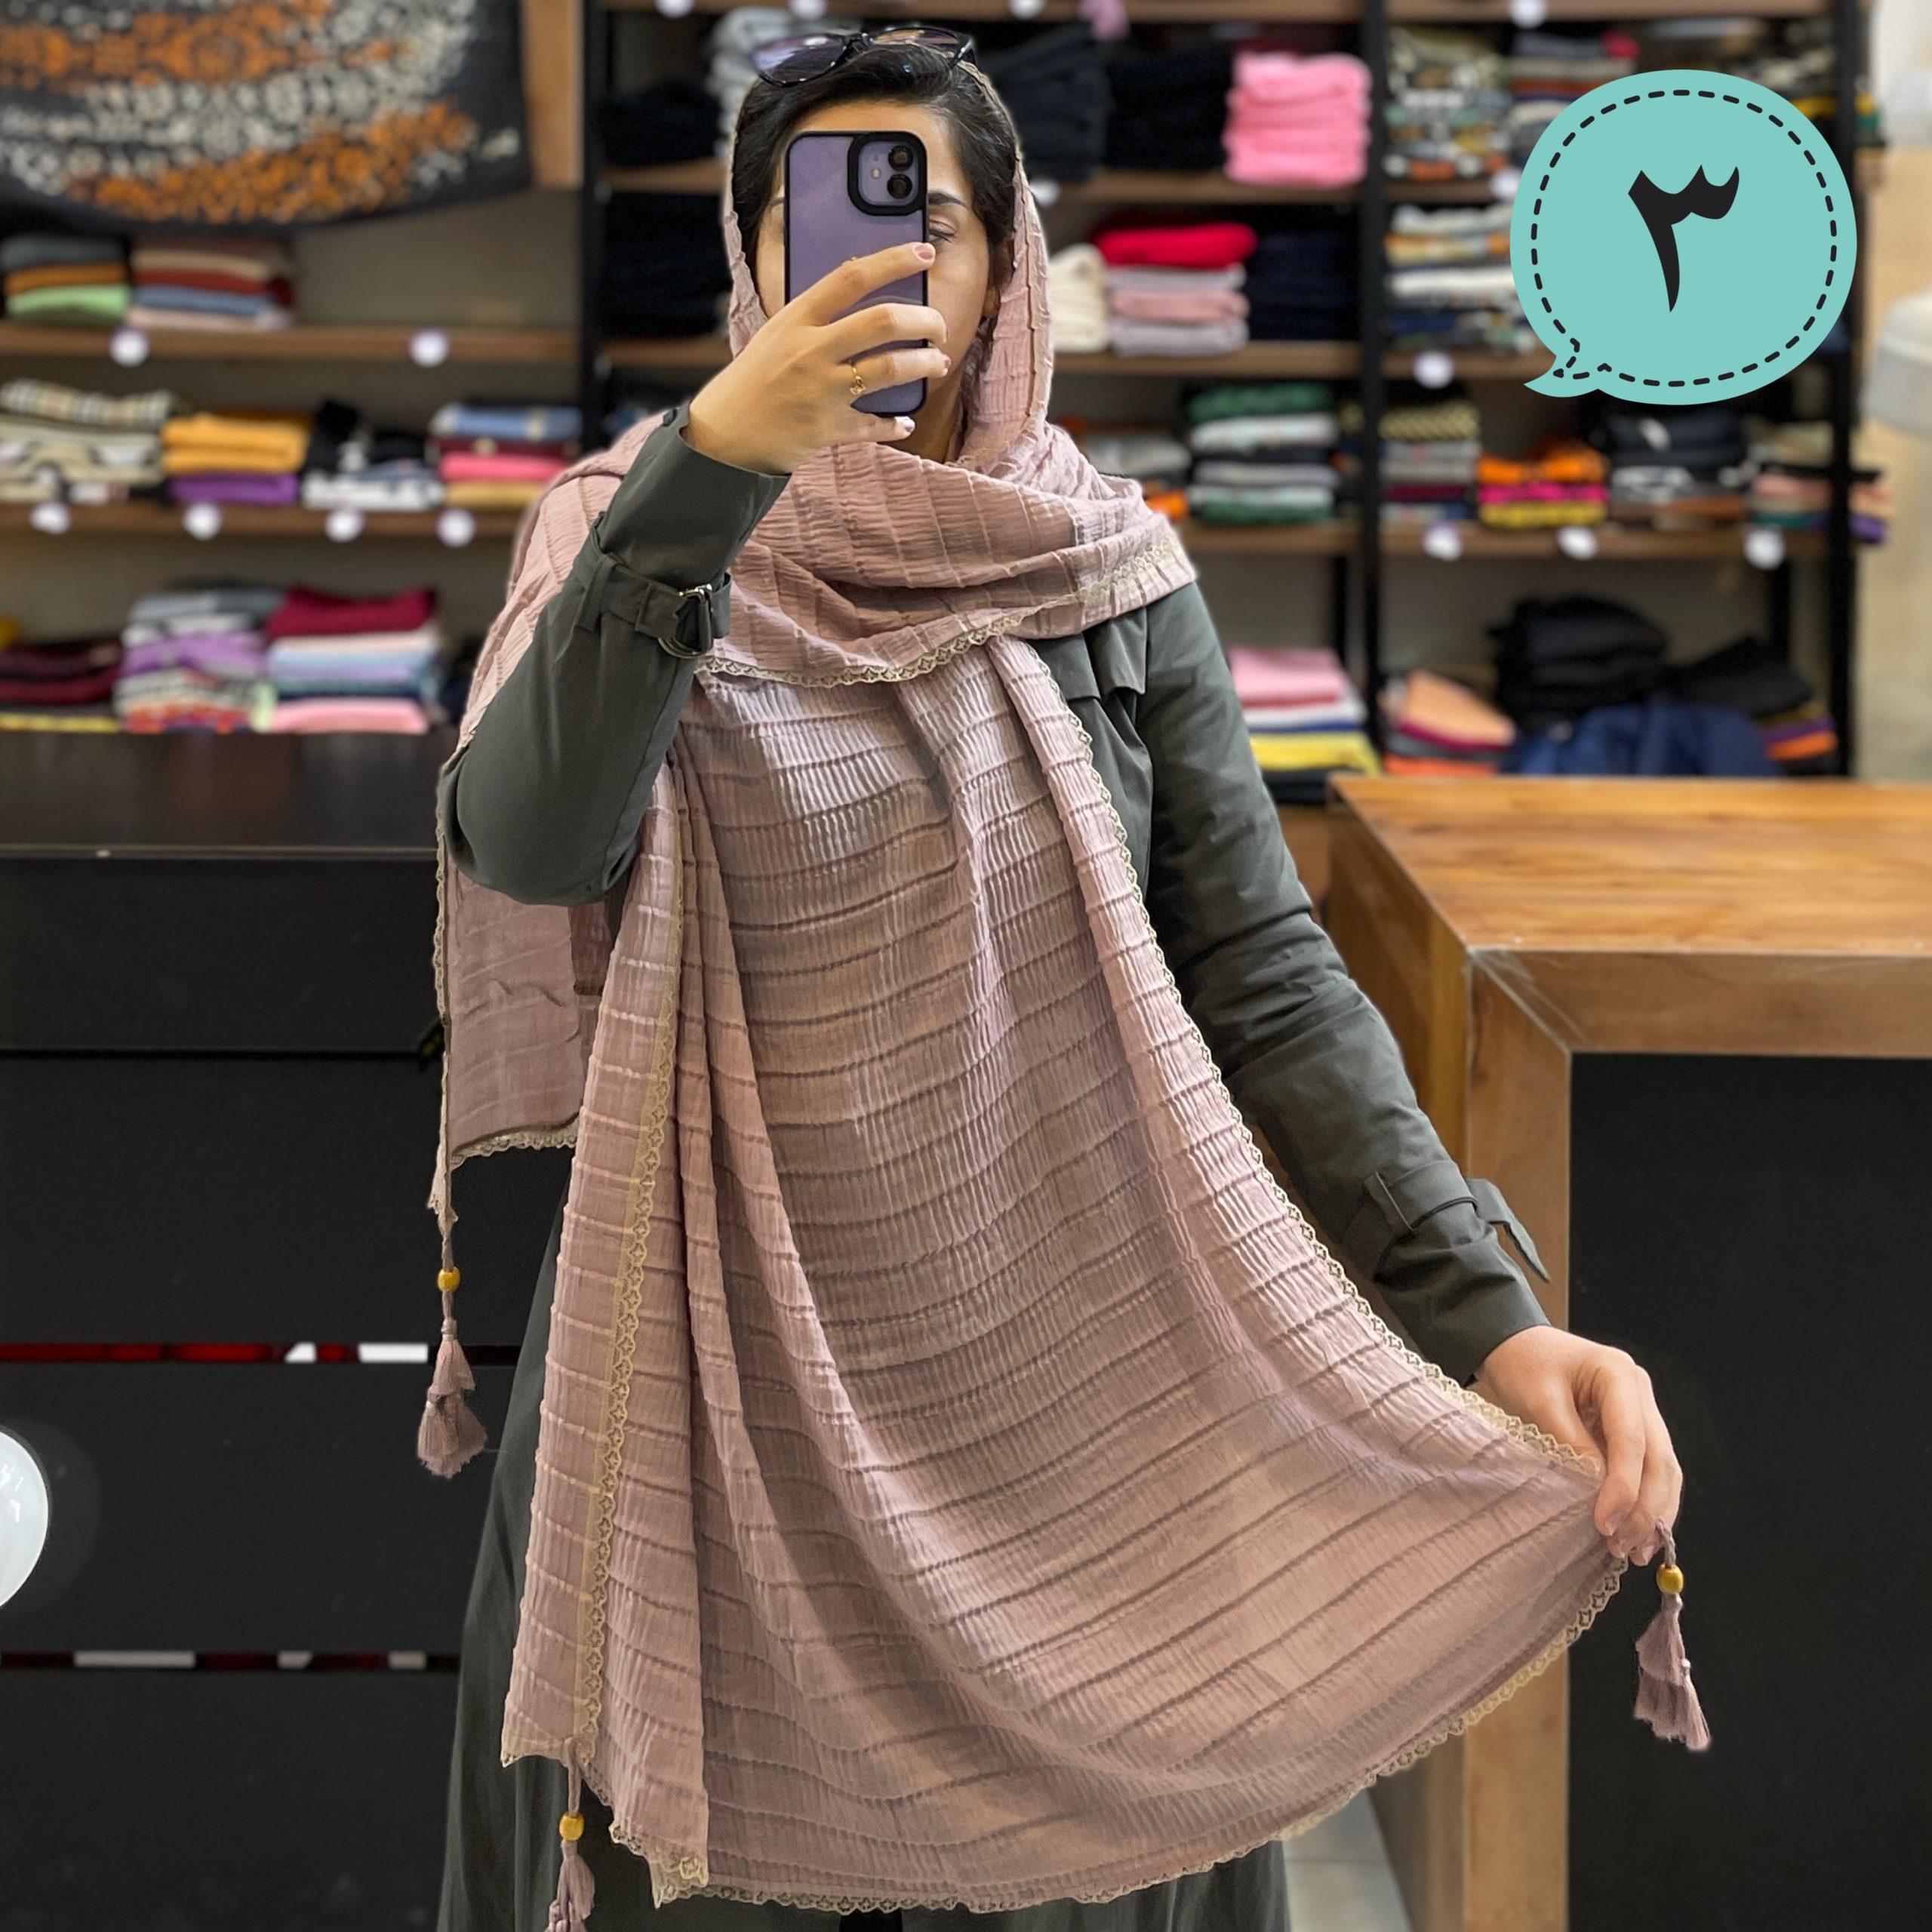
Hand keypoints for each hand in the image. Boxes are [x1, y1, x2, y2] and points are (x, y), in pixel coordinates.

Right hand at [684, 241, 949, 474]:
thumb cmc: (756, 378)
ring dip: (925, 364)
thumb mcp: (778, 333)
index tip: (925, 252)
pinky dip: (896, 424)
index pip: (852, 276)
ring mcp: (821, 390)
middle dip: (925, 320)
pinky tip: (904, 420)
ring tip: (937, 364)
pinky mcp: (828, 428)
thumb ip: (817, 314)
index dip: (894, 260)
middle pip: (883, 321)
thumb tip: (864, 285)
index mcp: (797, 318)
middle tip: (938, 326)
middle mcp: (811, 350)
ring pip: (891, 369)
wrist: (725, 434)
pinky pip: (876, 425)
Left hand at [1470, 1327, 1682, 1562]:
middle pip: (1658, 1458)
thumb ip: (1570, 1442)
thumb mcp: (1537, 1400)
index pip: (1631, 1439)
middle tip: (1623, 1546)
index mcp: (1618, 1374)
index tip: (1605, 1523)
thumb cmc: (1523, 1364)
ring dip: (1653, 1512)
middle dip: (1645, 1508)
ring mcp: (1642, 1410)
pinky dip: (1646, 1501)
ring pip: (1664, 1468)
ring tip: (1633, 1550)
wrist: (1516, 1343)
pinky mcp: (1634, 1428)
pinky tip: (1636, 1532)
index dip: (1623, 1486)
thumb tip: (1598, 1490)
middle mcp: (1640, 1392)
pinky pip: (1650, 1468)